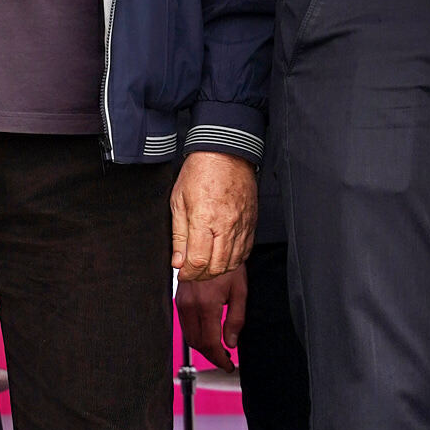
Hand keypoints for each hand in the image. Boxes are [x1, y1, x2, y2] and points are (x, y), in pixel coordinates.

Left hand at [170, 152, 256, 281]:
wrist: (225, 154)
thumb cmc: (200, 172)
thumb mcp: (178, 201)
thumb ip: (179, 235)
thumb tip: (178, 261)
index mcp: (204, 219)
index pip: (198, 261)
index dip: (187, 273)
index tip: (181, 272)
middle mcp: (226, 226)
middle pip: (216, 267)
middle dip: (201, 276)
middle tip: (191, 272)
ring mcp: (241, 226)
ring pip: (232, 263)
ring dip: (217, 271)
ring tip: (205, 267)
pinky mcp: (251, 224)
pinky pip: (245, 252)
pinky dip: (233, 261)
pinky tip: (222, 258)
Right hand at [176, 266, 246, 368]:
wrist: (208, 245)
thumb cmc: (228, 266)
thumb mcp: (240, 291)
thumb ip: (235, 320)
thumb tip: (231, 343)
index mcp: (207, 305)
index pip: (211, 343)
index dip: (220, 359)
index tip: (229, 365)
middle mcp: (190, 305)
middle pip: (197, 343)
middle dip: (211, 356)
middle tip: (226, 360)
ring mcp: (181, 302)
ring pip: (189, 336)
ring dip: (203, 347)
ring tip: (219, 350)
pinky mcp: (178, 299)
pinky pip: (185, 325)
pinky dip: (196, 335)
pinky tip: (208, 335)